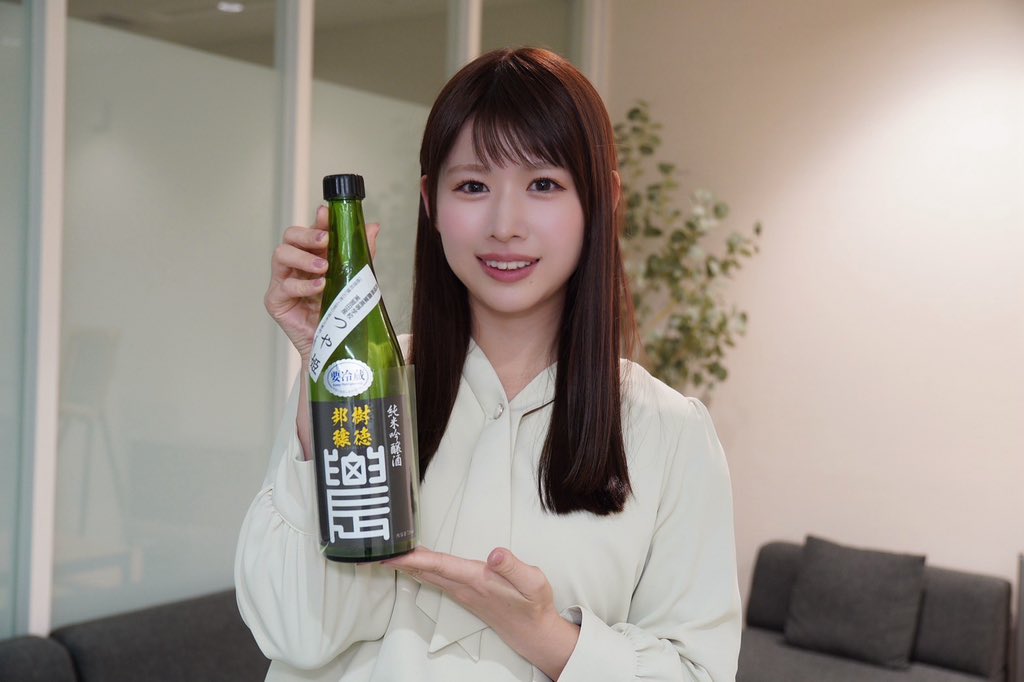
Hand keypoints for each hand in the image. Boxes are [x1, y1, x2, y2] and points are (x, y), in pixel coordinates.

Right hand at [264, 205, 380, 357]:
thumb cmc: (341, 311)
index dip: (317, 221)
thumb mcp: (355, 278)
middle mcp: (294, 265)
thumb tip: (373, 227)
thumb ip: (361, 253)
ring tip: (324, 267)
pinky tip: (319, 287)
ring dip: (303, 257)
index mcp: (311, 255)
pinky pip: (284, 286)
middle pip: (290, 236)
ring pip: (281, 254)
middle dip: (307, 234)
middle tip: (326, 240)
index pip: (310, 230)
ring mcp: (282, 281)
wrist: (336, 345)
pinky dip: (303, 285)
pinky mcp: (276, 301)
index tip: (327, 215)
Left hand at [384, 547, 578, 678]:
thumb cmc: (533, 605)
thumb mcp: (533, 582)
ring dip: (404, 565)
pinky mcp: (462, 593)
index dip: (414, 558)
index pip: (440, 565)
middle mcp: (463, 587)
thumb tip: (495, 553)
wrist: (532, 632)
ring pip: (426, 575)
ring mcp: (460, 592)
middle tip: (371, 551)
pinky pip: (433, 578)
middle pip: (425, 570)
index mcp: (477, 580)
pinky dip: (418, 569)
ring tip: (383, 555)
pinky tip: (409, 565)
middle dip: (398, 561)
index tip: (392, 554)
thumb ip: (513, 567)